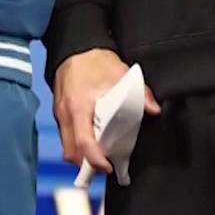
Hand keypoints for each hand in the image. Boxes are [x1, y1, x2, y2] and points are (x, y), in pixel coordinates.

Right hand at [53, 49, 160, 176]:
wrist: (76, 48)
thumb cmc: (95, 61)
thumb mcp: (120, 73)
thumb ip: (139, 93)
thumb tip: (154, 109)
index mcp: (80, 106)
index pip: (83, 141)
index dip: (95, 159)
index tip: (107, 167)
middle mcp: (66, 113)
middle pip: (71, 151)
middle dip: (86, 164)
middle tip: (106, 165)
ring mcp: (60, 114)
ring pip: (66, 146)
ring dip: (81, 155)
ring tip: (100, 155)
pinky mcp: (59, 113)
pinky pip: (66, 136)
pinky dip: (77, 144)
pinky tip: (92, 139)